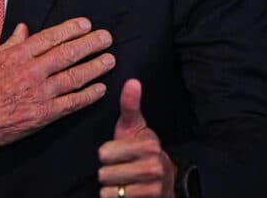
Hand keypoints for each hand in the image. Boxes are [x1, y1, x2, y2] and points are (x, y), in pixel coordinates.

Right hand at [0, 17, 114, 146]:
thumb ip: (11, 44)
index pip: (50, 37)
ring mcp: (39, 93)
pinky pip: (72, 103)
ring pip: (74, 76)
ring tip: (110, 60)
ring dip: (95, 67)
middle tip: (106, 38)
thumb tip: (23, 28)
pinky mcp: (44, 114)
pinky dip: (88, 95)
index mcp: (17, 55)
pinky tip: (100, 89)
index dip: (71, 29)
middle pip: (67, 54)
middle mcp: (32, 71)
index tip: (86, 25)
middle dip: (90, 44)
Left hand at [98, 79, 175, 197]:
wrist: (162, 179)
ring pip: (109, 189)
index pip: (104, 153)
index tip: (118, 152)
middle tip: (121, 167)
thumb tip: (133, 81)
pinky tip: (125, 191)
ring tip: (123, 179)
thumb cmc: (139, 149)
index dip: (106, 153)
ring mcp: (153, 187)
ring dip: (111, 186)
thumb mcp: (133, 126)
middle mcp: (154, 167)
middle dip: (108, 171)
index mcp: (149, 145)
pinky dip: (115, 197)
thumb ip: (129, 104)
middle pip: (105, 173)